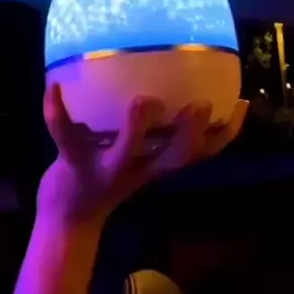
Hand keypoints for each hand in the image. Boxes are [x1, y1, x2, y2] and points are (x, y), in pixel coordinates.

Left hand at [38, 84, 248, 229]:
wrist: (68, 215)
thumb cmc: (109, 170)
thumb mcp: (139, 158)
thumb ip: (159, 129)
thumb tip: (175, 78)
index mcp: (156, 164)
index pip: (199, 153)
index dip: (224, 133)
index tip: (240, 103)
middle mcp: (137, 168)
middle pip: (171, 157)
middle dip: (188, 134)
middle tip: (201, 106)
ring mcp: (105, 167)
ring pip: (125, 152)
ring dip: (136, 129)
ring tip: (142, 101)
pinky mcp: (71, 162)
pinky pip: (63, 135)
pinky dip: (56, 111)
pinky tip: (53, 86)